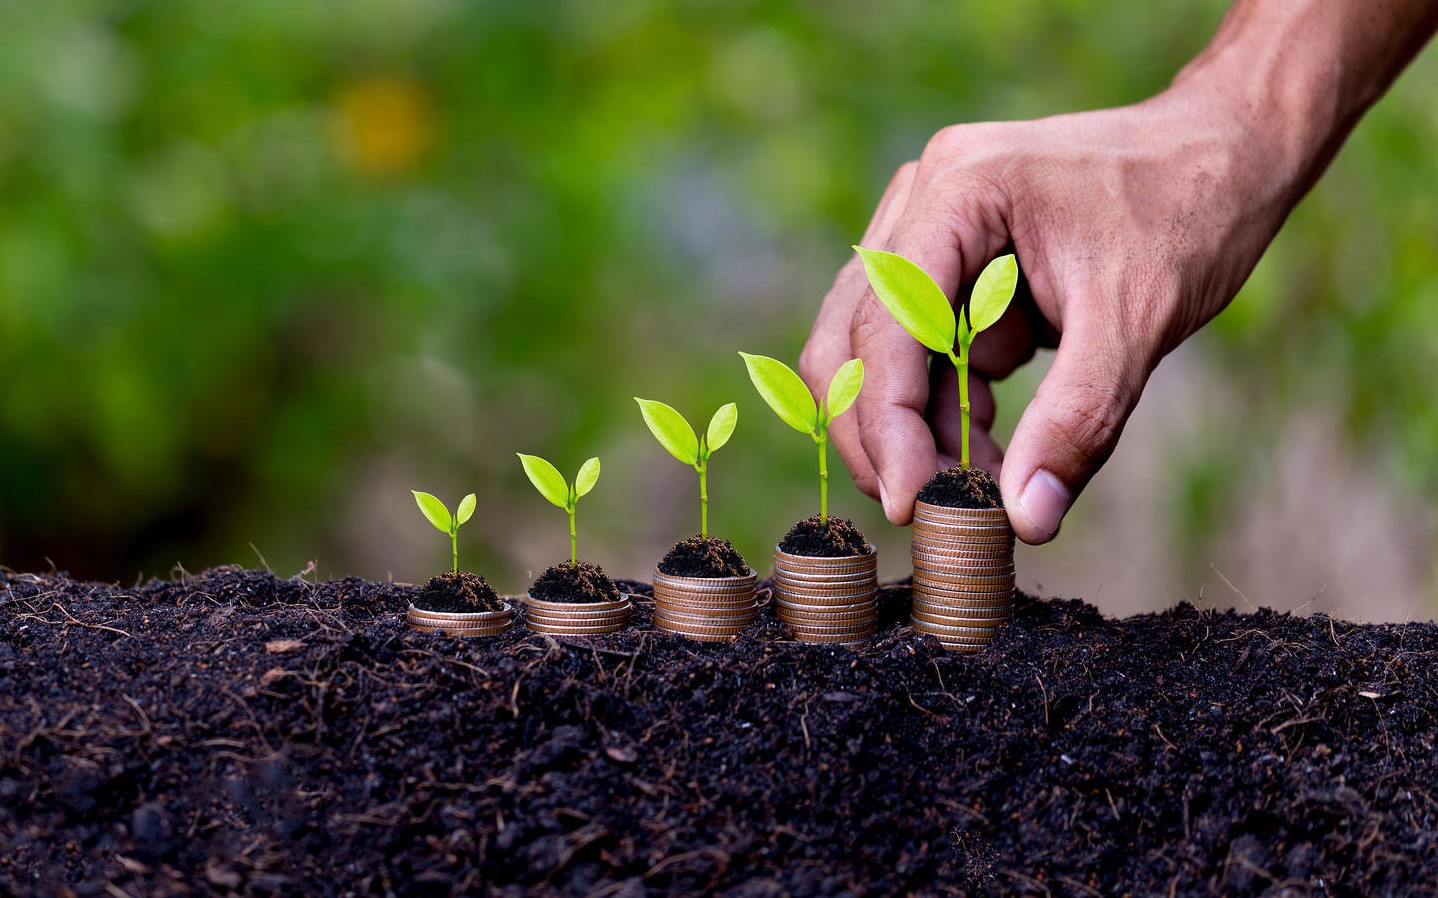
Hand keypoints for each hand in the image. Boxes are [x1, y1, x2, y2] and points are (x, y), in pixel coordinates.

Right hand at [800, 81, 1298, 541]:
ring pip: (878, 351)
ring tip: (983, 479)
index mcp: (959, 190)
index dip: (887, 423)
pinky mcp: (950, 261)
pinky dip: (946, 406)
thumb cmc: (1190, 211)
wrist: (1229, 153)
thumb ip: (1077, 421)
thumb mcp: (1137, 322)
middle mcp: (924, 199)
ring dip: (918, 424)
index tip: (909, 503)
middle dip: (883, 430)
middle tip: (929, 506)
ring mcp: (930, 228)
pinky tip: (993, 441)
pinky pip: (920, 350)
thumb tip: (1026, 520)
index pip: (887, 324)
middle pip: (853, 338)